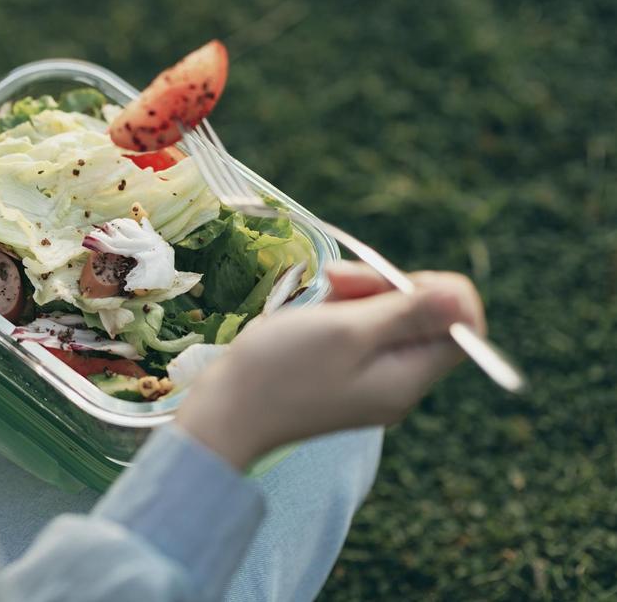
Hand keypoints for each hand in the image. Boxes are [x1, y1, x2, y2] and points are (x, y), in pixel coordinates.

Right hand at [176, 262, 486, 469]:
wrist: (226, 411)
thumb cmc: (283, 368)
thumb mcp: (349, 331)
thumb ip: (410, 313)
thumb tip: (465, 297)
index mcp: (409, 378)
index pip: (462, 327)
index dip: (436, 291)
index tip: (389, 281)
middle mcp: (399, 382)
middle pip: (424, 318)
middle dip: (389, 287)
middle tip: (339, 279)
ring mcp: (371, 379)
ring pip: (390, 318)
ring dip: (363, 293)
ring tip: (324, 286)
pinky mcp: (343, 373)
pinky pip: (363, 331)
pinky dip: (345, 310)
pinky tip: (316, 303)